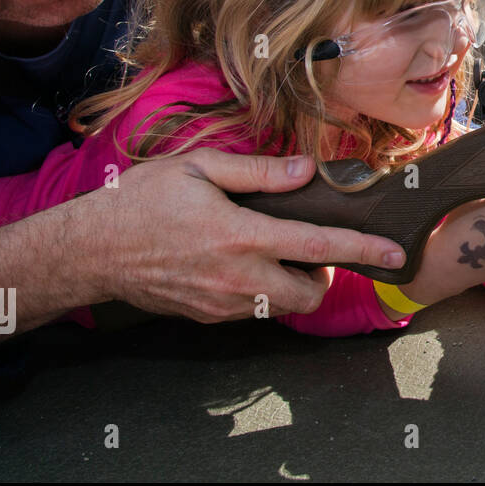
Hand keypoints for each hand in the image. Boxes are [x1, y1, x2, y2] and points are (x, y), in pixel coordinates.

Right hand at [80, 150, 407, 323]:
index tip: (395, 253)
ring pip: (284, 308)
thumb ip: (258, 171)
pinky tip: (243, 265)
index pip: (319, 247)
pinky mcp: (208, 317)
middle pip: (311, 293)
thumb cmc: (140, 202)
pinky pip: (254, 311)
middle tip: (312, 250)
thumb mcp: (198, 168)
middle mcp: (238, 278)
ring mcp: (223, 304)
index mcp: (241, 236)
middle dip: (326, 276)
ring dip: (293, 286)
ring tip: (275, 254)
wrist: (89, 251)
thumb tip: (306, 169)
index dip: (363, 249)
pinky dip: (263, 293)